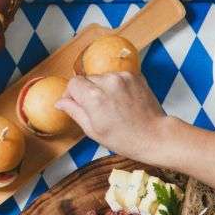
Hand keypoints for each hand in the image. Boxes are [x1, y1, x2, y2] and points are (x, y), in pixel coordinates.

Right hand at [55, 72, 170, 159]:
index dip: (72, 94)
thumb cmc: (124, 138)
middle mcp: (108, 82)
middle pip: (87, 79)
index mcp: (94, 97)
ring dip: (103, 88)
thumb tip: (60, 102)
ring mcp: (123, 77)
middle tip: (97, 110)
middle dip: (88, 92)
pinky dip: (117, 86)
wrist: (155, 136)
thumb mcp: (92, 130)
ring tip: (113, 106)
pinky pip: (117, 77)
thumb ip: (74, 111)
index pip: (73, 83)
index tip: (76, 103)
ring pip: (102, 78)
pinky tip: (123, 101)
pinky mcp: (135, 76)